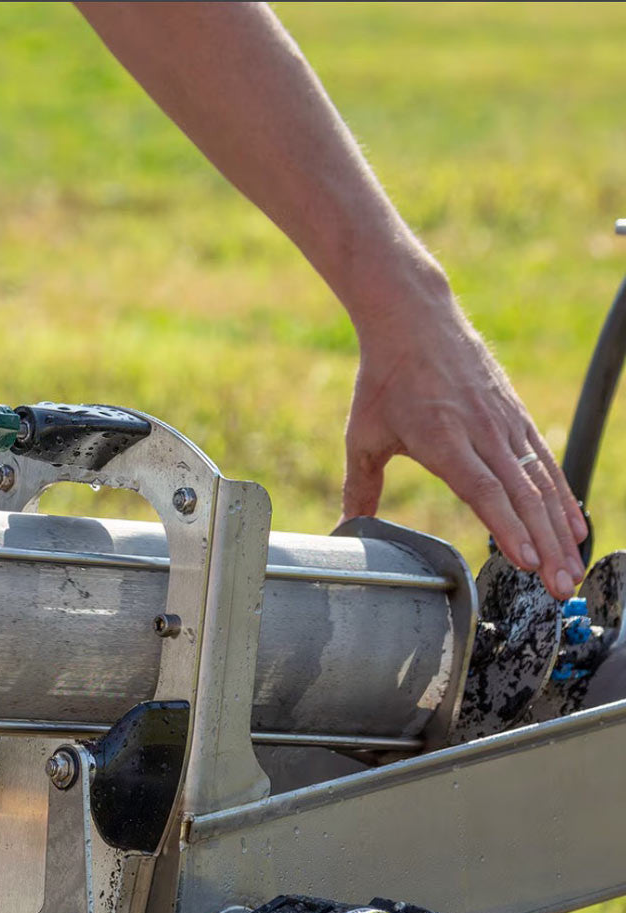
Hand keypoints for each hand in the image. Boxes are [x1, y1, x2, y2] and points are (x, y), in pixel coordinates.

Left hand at [342, 294, 586, 598]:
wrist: (414, 319)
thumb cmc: (383, 380)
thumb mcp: (363, 436)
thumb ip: (360, 487)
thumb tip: (344, 528)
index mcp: (443, 438)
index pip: (484, 490)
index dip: (507, 527)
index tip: (526, 561)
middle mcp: (482, 431)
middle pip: (521, 497)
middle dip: (544, 546)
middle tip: (559, 588)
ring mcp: (505, 423)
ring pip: (541, 484)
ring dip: (559, 531)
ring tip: (570, 570)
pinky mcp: (516, 417)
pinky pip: (545, 464)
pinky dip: (562, 498)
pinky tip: (573, 529)